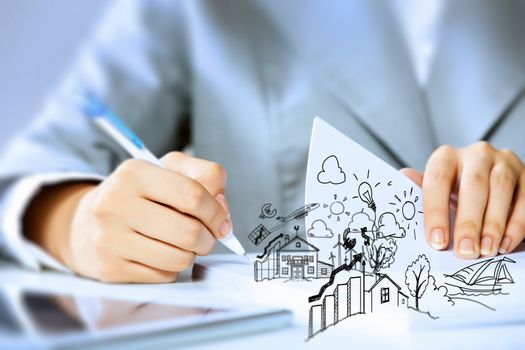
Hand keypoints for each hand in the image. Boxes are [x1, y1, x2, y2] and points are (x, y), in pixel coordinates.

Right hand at [25, 152, 230, 282]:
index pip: (193, 195)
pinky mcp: (110, 269)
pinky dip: (171, 267)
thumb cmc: (140, 194)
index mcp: (134, 173)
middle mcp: (115, 204)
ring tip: (182, 243)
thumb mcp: (171, 170)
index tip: (221, 221)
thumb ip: (206, 176)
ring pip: (179, 258)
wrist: (88, 222)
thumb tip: (222, 208)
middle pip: (189, 232)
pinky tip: (160, 253)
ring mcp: (109, 239)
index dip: (216, 211)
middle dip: (209, 238)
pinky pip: (163, 276)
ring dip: (192, 254)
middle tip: (206, 235)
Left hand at [401, 142, 524, 258]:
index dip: (436, 212)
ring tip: (487, 250)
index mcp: (446, 157)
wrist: (487, 185)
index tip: (437, 242)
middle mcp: (476, 154)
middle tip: (466, 251)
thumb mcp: (435, 192)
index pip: (437, 180)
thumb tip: (402, 179)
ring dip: (494, 224)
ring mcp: (504, 162)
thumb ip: (418, 190)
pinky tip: (507, 245)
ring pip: (500, 189)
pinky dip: (516, 224)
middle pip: (473, 185)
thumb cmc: (453, 193)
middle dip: (468, 222)